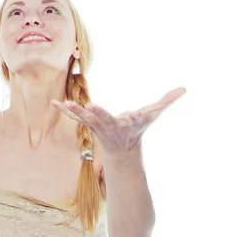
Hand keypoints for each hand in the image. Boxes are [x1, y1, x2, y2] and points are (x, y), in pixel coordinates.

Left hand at [51, 87, 185, 154]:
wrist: (122, 147)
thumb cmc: (137, 127)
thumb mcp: (153, 115)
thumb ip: (167, 101)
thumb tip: (185, 89)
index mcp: (127, 123)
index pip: (130, 119)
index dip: (132, 117)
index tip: (133, 114)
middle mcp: (111, 125)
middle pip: (103, 119)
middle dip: (97, 114)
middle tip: (89, 107)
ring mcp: (97, 125)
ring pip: (85, 118)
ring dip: (75, 111)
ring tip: (65, 103)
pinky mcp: (87, 121)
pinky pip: (74, 116)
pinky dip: (64, 110)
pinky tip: (53, 102)